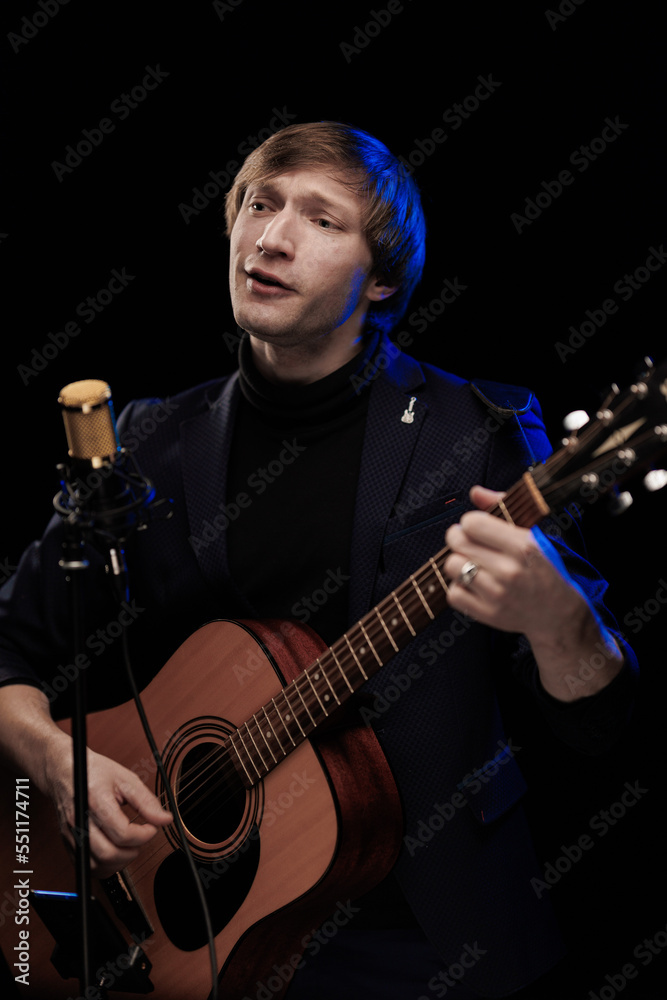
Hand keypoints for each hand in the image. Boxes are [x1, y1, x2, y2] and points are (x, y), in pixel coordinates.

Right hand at [45, 737, 172, 878]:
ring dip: (118, 862)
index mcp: (96, 802)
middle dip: (132, 852)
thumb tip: (164, 819)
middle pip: (108, 854)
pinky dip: (103, 866)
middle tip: (141, 839)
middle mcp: (81, 821)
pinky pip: (85, 866)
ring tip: (128, 846)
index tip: (152, 828)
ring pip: (96, 866)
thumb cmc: (94, 772)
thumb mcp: (126, 779)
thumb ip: (146, 801)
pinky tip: (113, 852)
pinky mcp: (68, 842)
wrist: (65, 770)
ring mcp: (72, 834)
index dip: (144, 835)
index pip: (122, 833)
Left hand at [443, 485, 582, 639]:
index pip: (473, 523)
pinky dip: (459, 589)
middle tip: (466, 543)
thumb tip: (475, 492)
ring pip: (452, 567)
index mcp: (523, 545)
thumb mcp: (532, 536)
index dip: (469, 523)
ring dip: (457, 564)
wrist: (558, 613)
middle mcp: (509, 570)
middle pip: (458, 543)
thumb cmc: (543, 570)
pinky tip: (473, 586)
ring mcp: (497, 594)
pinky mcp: (488, 614)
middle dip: (457, 538)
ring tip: (471, 565)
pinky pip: (453, 594)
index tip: (474, 528)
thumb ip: (502, 509)